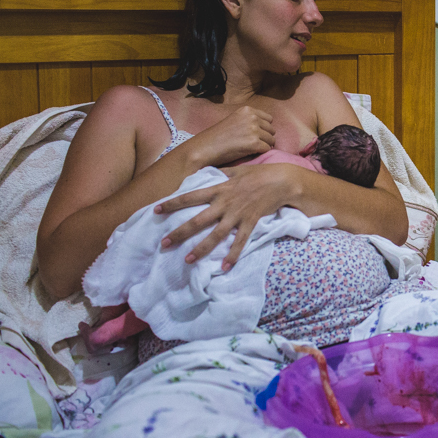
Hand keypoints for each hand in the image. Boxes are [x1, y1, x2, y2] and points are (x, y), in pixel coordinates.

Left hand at [155, 164, 299, 270]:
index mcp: (219, 189)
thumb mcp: (236, 170)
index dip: (172, 203)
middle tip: (164, 244)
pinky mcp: (250, 223)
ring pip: (215, 235)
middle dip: (179, 233)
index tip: (155, 210)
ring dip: (201, 249)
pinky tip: (225, 267)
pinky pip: (240, 242)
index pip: (190, 197)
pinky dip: (233, 255)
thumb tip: (207, 173)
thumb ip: (220, 174)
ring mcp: (237, 215)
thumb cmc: (259, 174)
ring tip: (187, 260)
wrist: (281, 180)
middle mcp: (224, 203)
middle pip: (197, 221)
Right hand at [186, 106, 275, 167]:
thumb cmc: (219, 136)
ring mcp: (254, 130)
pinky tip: (249, 153)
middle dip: (265, 138)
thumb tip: (268, 127)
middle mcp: (252, 117)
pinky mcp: (254, 143)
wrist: (205, 147)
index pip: (269, 119)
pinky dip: (260, 153)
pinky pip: (267, 149)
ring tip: (249, 149)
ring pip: (271, 140)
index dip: (264, 129)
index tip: (254, 135)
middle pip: (272, 130)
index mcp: (248, 110)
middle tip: (251, 144)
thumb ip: (250, 120)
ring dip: (263, 146)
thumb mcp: (235, 120)